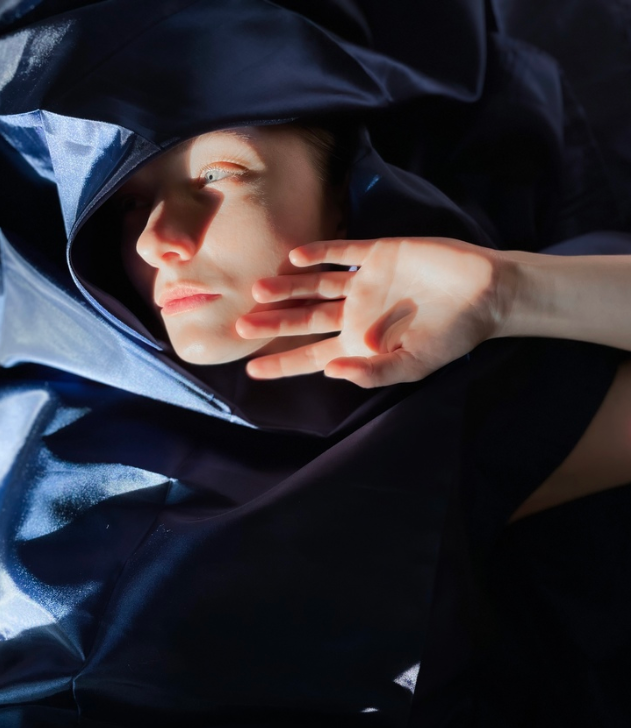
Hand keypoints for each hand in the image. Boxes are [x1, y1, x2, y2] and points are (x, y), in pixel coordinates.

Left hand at [236, 237, 504, 387]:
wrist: (485, 293)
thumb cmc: (452, 336)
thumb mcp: (414, 364)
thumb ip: (372, 371)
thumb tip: (330, 371)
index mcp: (360, 342)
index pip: (312, 355)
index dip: (282, 364)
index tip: (250, 369)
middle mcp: (355, 312)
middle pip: (304, 319)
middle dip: (273, 324)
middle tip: (239, 325)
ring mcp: (364, 282)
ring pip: (315, 285)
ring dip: (288, 287)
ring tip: (259, 290)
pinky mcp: (378, 253)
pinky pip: (342, 252)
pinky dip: (320, 252)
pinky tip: (297, 256)